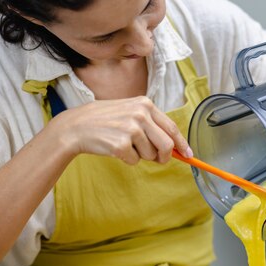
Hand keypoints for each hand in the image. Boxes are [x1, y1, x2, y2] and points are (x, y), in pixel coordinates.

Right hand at [47, 96, 192, 163]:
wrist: (77, 126)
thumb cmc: (105, 120)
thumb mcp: (129, 112)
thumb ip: (151, 124)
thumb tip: (174, 145)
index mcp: (145, 104)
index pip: (171, 127)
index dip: (182, 143)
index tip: (189, 155)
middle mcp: (140, 114)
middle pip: (167, 145)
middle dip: (165, 156)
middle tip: (158, 159)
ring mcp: (131, 129)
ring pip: (151, 155)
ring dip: (141, 155)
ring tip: (125, 144)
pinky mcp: (121, 144)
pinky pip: (135, 161)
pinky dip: (127, 159)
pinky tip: (115, 148)